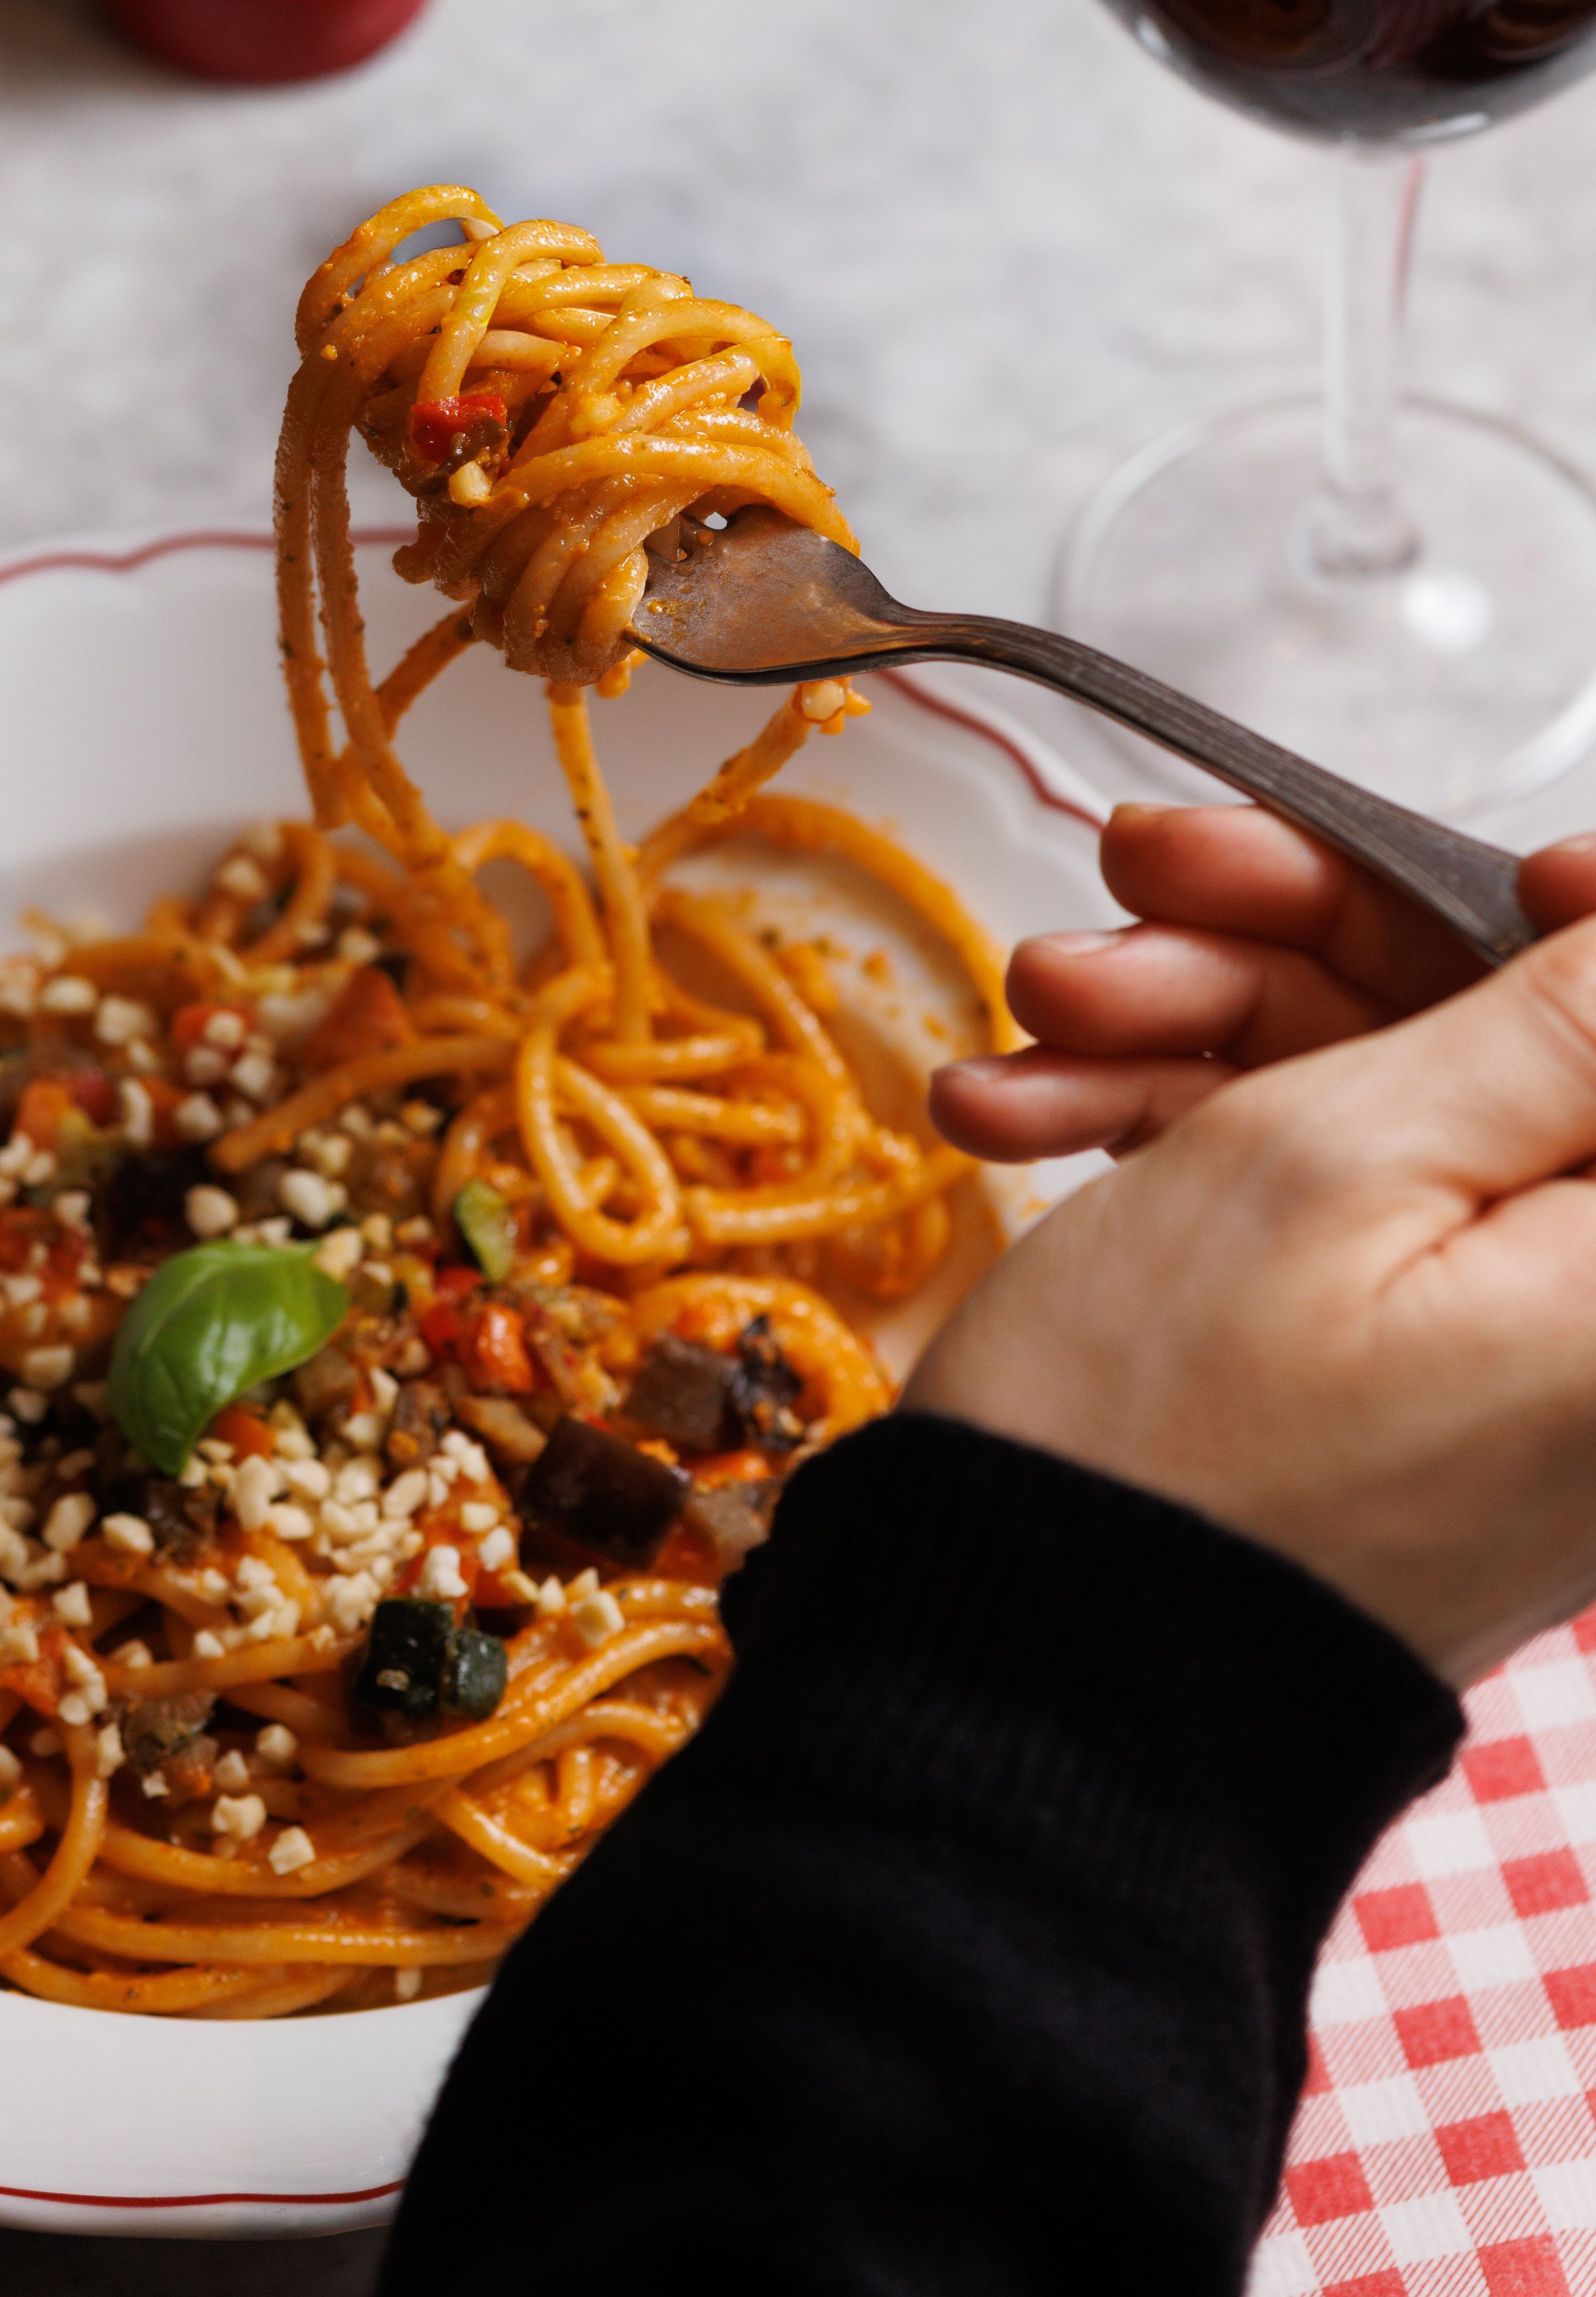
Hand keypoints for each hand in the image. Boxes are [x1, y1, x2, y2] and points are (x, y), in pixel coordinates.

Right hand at [908, 885, 1595, 1686]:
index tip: (1400, 866)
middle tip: (1132, 875)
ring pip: (1382, 1097)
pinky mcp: (1395, 1378)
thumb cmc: (1177, 1439)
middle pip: (1503, 1036)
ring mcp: (1498, 1357)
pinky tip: (1022, 1114)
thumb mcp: (1342, 1159)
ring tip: (1031, 1022)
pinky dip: (1173, 1133)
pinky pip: (1321, 1202)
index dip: (1548, 904)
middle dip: (1301, 935)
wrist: (1029, 1697)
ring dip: (1194, 1024)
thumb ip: (1551, 1020)